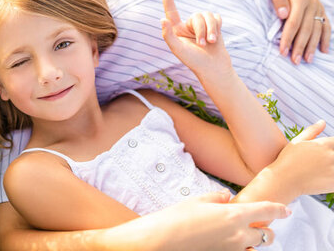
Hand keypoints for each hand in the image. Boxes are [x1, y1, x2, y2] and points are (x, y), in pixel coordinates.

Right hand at [104, 190, 287, 250]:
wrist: (159, 242)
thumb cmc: (175, 218)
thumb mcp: (197, 201)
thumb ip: (217, 198)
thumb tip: (226, 198)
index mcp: (234, 215)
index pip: (266, 211)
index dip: (278, 209)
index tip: (284, 209)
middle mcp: (237, 235)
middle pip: (266, 235)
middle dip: (267, 230)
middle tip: (260, 224)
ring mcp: (231, 250)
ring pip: (253, 247)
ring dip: (252, 240)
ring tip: (241, 233)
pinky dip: (239, 247)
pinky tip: (227, 241)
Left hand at [160, 0, 231, 75]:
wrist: (214, 68)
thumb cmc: (194, 61)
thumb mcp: (178, 49)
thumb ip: (168, 35)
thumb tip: (162, 19)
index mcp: (177, 30)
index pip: (171, 11)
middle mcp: (188, 25)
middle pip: (196, 16)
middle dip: (201, 29)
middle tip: (203, 44)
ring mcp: (202, 25)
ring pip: (208, 15)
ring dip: (211, 29)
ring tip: (211, 42)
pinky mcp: (214, 26)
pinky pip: (217, 17)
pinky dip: (218, 27)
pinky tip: (216, 37)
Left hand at [268, 0, 330, 63]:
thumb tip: (283, 15)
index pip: (293, 23)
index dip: (288, 38)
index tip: (282, 51)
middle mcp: (312, 4)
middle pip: (306, 29)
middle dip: (300, 46)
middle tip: (294, 61)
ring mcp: (318, 8)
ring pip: (317, 30)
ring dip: (313, 46)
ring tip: (307, 60)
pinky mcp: (321, 10)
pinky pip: (326, 25)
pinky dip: (326, 38)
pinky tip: (323, 51)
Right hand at [271, 120, 333, 196]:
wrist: (284, 181)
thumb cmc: (288, 160)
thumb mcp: (297, 142)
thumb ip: (312, 131)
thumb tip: (323, 122)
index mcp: (323, 144)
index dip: (332, 146)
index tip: (325, 152)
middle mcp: (330, 155)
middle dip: (331, 156)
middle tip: (320, 161)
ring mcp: (333, 170)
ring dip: (331, 166)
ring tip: (322, 169)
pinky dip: (332, 178)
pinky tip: (322, 178)